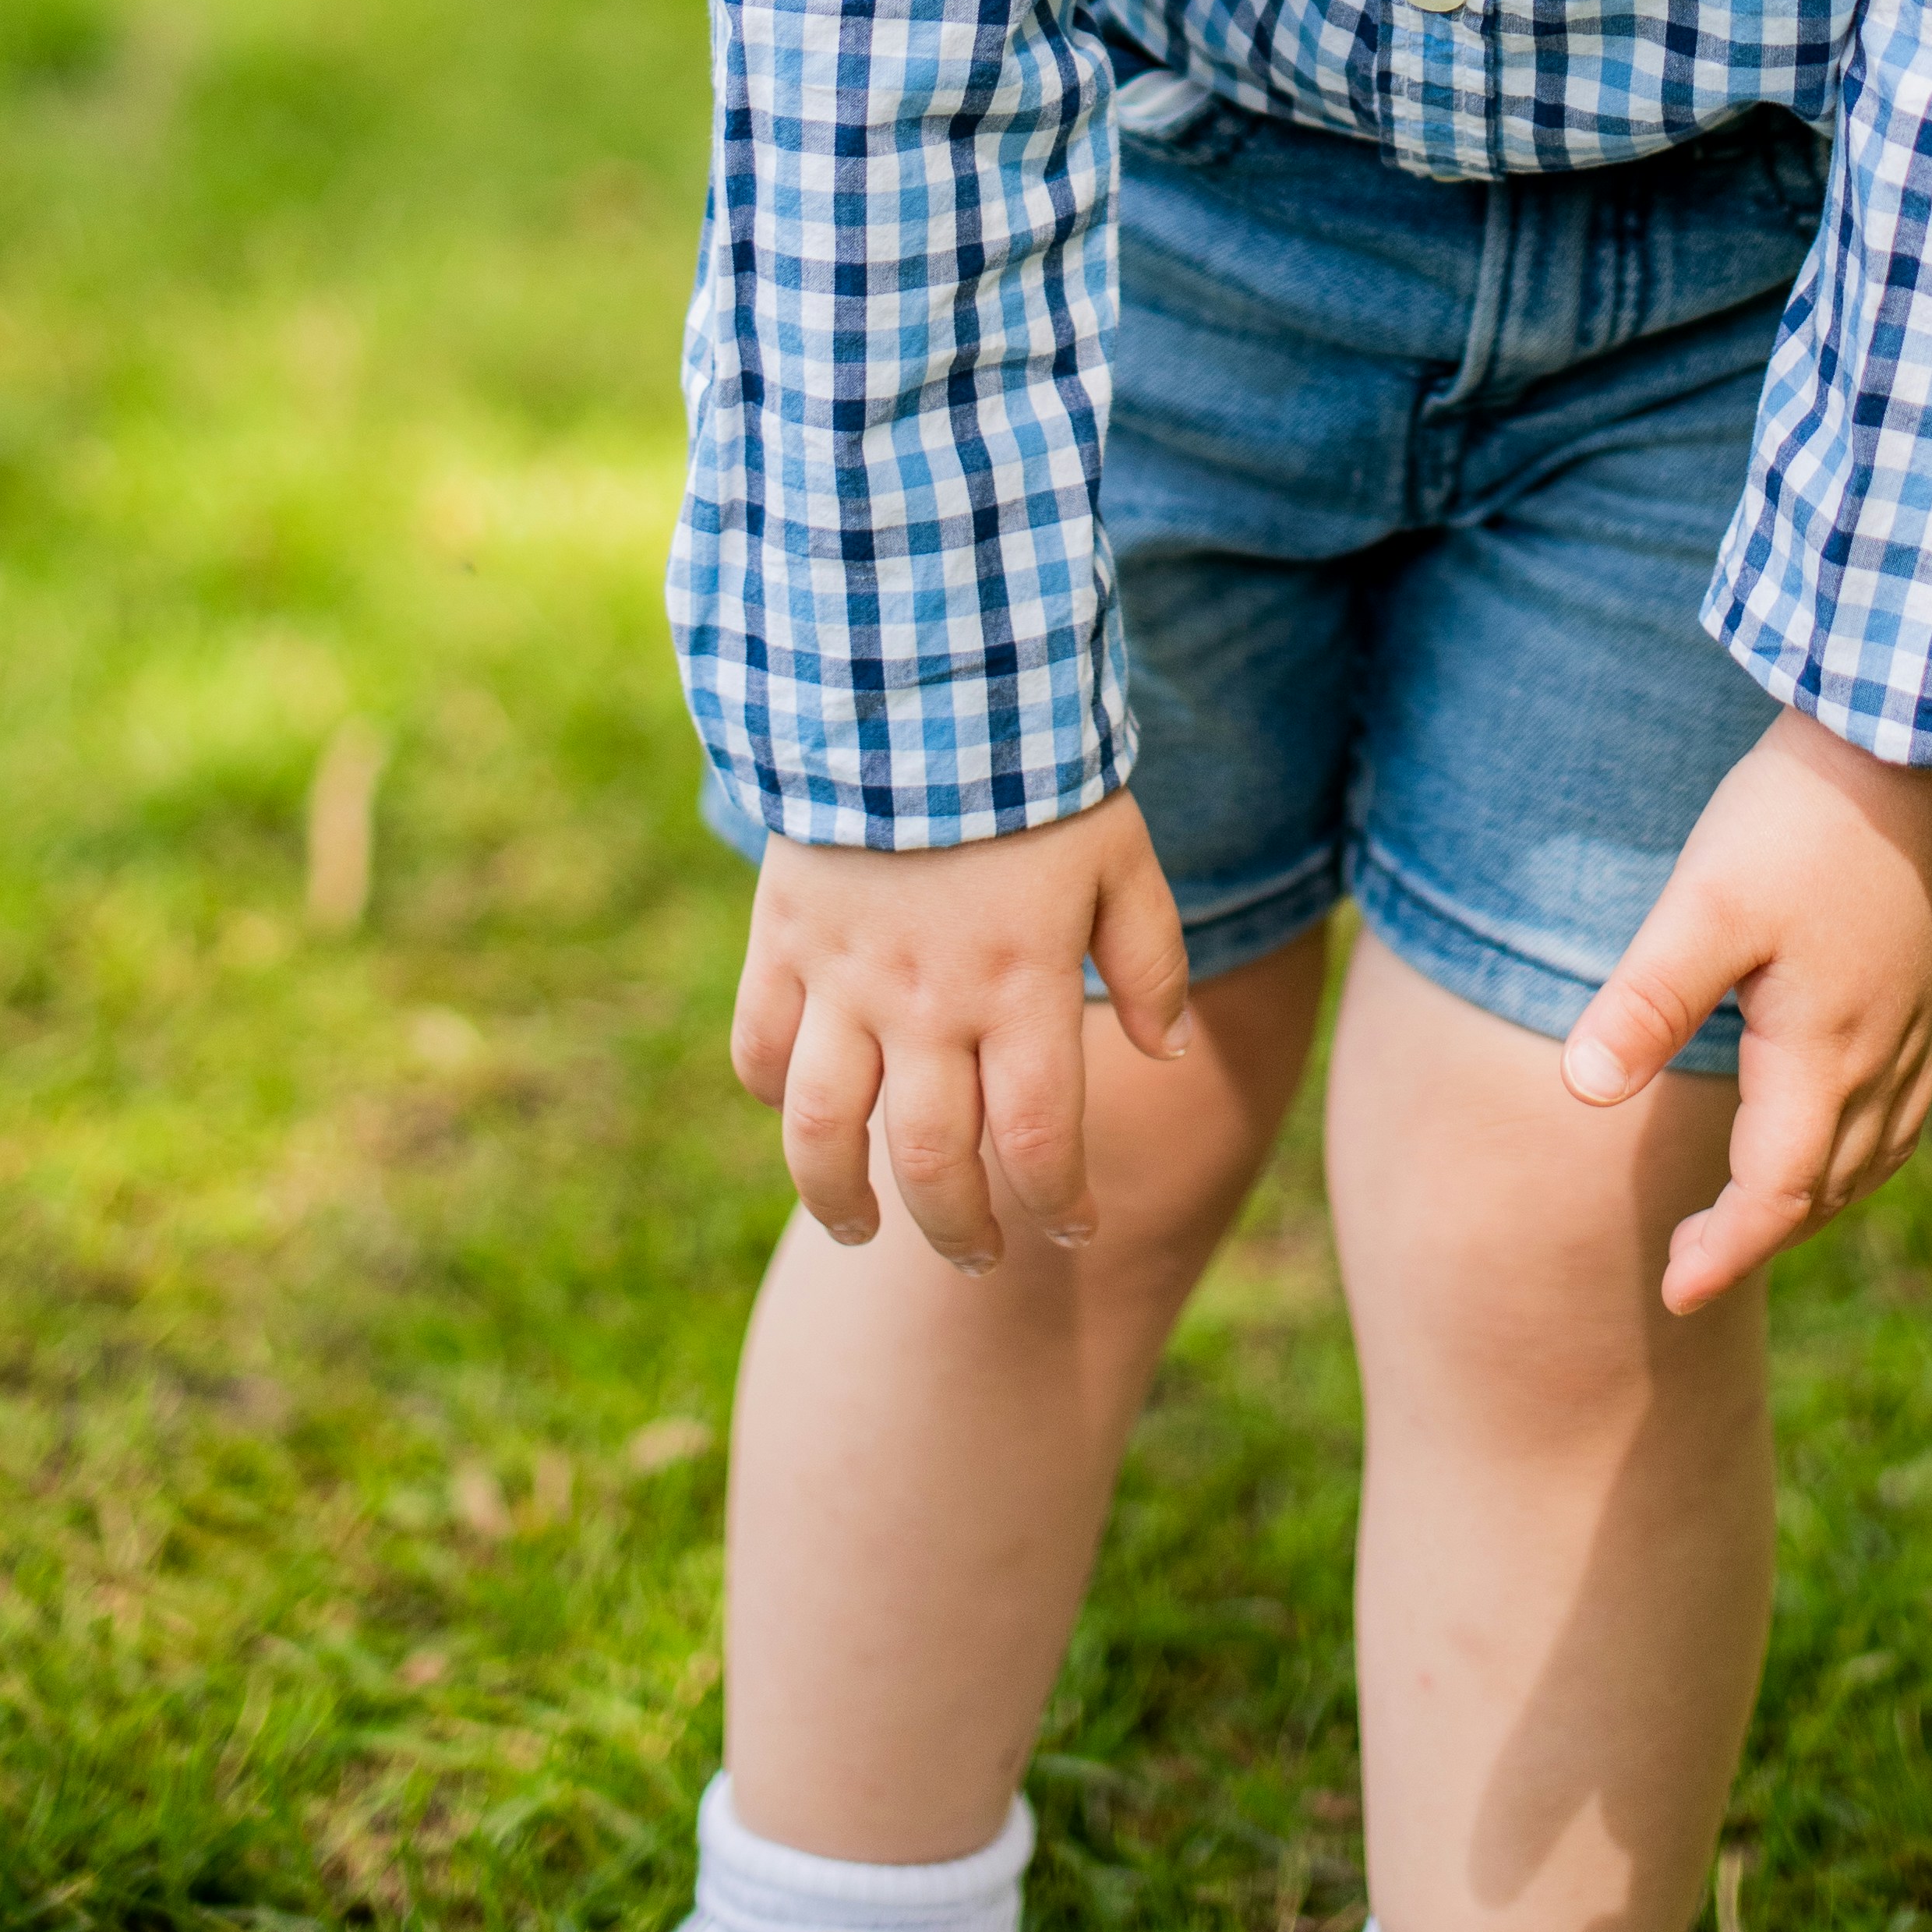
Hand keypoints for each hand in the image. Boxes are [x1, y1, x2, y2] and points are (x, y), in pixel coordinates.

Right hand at [729, 794, 1190, 1271]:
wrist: (918, 676)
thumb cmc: (1036, 768)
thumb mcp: (1123, 855)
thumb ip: (1153, 961)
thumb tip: (1171, 1054)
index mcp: (1022, 984)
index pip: (1042, 1142)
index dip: (1061, 1207)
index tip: (1077, 1232)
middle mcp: (930, 1001)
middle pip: (934, 1162)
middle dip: (959, 1232)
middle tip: (977, 1255)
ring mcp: (845, 977)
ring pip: (824, 1133)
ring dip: (840, 1198)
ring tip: (862, 1227)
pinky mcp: (781, 941)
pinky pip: (760, 1048)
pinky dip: (772, 1094)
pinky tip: (797, 1111)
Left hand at [1561, 707, 1931, 1314]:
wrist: (1917, 736)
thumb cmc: (1801, 816)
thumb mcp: (1706, 902)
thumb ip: (1648, 998)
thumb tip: (1578, 1091)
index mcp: (1824, 1053)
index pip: (1774, 1194)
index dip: (1724, 1251)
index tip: (1673, 1294)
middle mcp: (1883, 1054)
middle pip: (1827, 1187)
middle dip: (1762, 1235)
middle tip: (1692, 1261)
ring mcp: (1917, 1021)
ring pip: (1874, 1153)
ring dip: (1816, 1198)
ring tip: (1757, 1211)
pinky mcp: (1928, 983)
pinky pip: (1904, 1106)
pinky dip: (1865, 1146)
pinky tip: (1836, 1121)